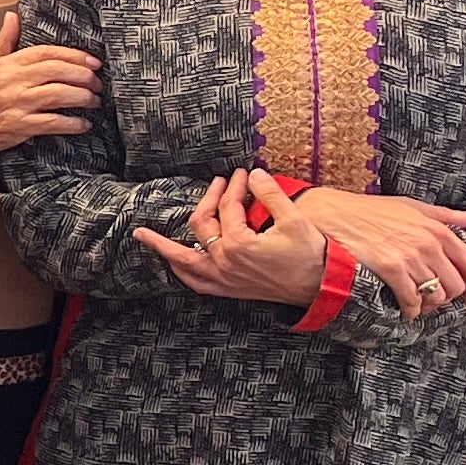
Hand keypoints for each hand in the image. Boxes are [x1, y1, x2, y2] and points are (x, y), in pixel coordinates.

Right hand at [0, 13, 101, 150]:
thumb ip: (5, 41)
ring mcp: (17, 103)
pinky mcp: (19, 125)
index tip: (93, 62)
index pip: (48, 53)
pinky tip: (83, 124)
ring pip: (59, 95)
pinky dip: (72, 124)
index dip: (75, 55)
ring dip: (83, 98)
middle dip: (85, 76)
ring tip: (94, 101)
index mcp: (8, 64)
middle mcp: (14, 81)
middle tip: (97, 83)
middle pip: (59, 71)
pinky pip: (52, 123)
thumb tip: (13, 16)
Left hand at [138, 171, 325, 307]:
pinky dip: (180, 271)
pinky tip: (172, 264)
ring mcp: (223, 278)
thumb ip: (271, 196)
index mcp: (239, 243)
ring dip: (163, 246)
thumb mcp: (296, 220)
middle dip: (208, 199)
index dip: (235, 186)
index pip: (228, 207)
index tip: (242, 174)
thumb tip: (253, 174)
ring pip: (184, 259)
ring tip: (141, 235)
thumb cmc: (312, 254)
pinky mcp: (228, 289)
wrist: (324, 287)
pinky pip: (195, 282)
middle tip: (219, 182)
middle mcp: (224, 262)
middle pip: (202, 224)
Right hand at [287, 185, 465, 314]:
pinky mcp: (390, 268)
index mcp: (437, 229)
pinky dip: (410, 310)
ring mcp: (409, 257)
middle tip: (433, 301)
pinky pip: (411, 300)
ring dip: (428, 306)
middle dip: (447, 298)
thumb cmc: (365, 210)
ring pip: (435, 295)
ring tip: (417, 305)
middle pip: (455, 285)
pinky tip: (404, 310)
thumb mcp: (409, 206)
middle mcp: (428, 244)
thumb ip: (443, 215)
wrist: (329, 213)